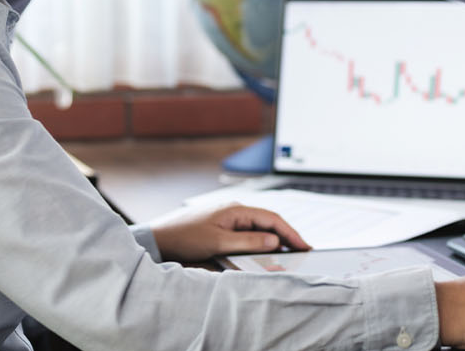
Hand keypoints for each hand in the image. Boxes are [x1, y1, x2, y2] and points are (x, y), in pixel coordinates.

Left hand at [150, 203, 311, 261]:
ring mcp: (229, 218)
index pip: (272, 219)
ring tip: (288, 253)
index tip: (305, 245)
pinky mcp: (222, 226)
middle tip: (302, 251)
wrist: (159, 237)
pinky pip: (248, 233)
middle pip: (268, 222)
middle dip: (286, 236)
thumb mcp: (218, 242)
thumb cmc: (185, 237)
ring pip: (259, 228)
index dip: (291, 232)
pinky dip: (260, 242)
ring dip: (273, 240)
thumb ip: (248, 242)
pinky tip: (264, 251)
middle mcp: (235, 210)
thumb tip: (274, 240)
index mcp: (236, 210)